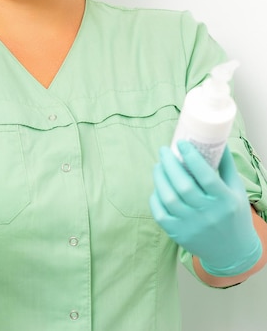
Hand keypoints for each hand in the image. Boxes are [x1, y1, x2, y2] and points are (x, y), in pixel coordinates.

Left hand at [149, 141, 261, 275]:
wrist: (233, 252)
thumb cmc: (234, 214)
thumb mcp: (236, 189)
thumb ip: (226, 164)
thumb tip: (217, 139)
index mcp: (225, 201)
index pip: (205, 176)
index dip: (191, 157)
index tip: (181, 143)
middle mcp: (208, 214)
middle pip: (183, 185)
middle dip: (169, 164)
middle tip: (164, 151)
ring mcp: (192, 226)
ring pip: (169, 198)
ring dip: (160, 178)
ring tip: (158, 165)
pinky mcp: (179, 235)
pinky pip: (160, 214)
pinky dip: (155, 198)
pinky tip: (157, 187)